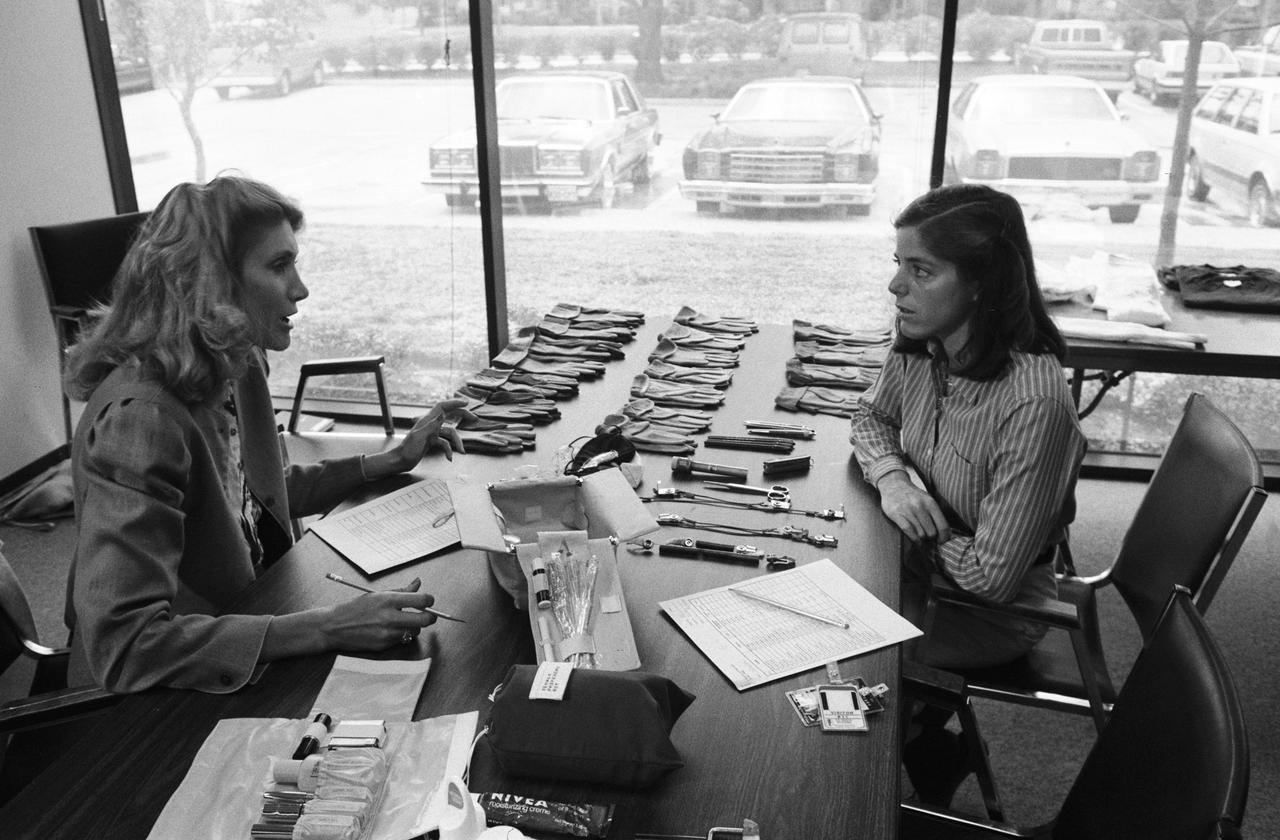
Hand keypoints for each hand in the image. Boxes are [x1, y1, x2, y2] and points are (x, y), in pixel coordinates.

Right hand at [322, 577, 438, 650]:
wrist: (334, 627)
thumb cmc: (355, 608)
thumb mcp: (377, 594)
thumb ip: (401, 591)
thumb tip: (418, 583)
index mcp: (388, 600)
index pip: (421, 600)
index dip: (429, 601)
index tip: (429, 601)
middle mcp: (389, 617)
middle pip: (425, 620)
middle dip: (430, 617)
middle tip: (427, 615)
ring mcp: (387, 634)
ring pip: (415, 632)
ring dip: (413, 627)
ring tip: (401, 621)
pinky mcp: (384, 646)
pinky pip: (401, 640)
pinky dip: (400, 635)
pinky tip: (389, 630)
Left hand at [378, 398, 474, 473]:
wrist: (400, 461)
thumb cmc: (407, 450)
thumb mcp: (419, 437)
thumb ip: (432, 425)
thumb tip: (443, 414)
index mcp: (427, 420)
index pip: (443, 406)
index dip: (454, 403)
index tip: (466, 403)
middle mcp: (431, 424)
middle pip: (450, 415)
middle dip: (463, 416)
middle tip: (474, 419)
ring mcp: (432, 433)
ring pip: (450, 433)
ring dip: (457, 442)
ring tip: (461, 451)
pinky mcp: (432, 442)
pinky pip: (445, 443)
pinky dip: (449, 450)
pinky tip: (449, 458)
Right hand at [876, 471, 950, 544]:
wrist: (893, 484)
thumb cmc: (913, 496)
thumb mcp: (928, 500)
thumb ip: (935, 514)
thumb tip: (945, 534)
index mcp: (931, 503)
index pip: (943, 526)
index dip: (944, 538)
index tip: (941, 542)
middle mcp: (920, 506)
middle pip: (931, 532)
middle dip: (931, 539)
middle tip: (929, 540)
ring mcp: (908, 510)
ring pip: (920, 534)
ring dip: (922, 540)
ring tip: (922, 540)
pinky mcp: (896, 514)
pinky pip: (909, 531)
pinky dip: (914, 539)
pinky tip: (915, 540)